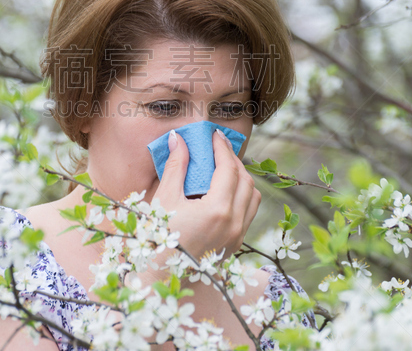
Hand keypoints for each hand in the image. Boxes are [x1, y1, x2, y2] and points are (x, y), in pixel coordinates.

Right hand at [152, 128, 261, 261]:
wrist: (161, 277)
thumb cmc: (158, 238)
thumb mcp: (165, 199)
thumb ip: (176, 166)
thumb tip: (179, 139)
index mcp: (217, 210)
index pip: (228, 169)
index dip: (222, 148)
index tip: (214, 135)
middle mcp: (234, 223)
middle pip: (246, 180)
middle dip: (233, 160)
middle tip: (219, 147)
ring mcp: (237, 235)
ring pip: (253, 197)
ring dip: (242, 178)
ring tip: (225, 167)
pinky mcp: (235, 244)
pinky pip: (249, 213)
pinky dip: (243, 196)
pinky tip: (226, 190)